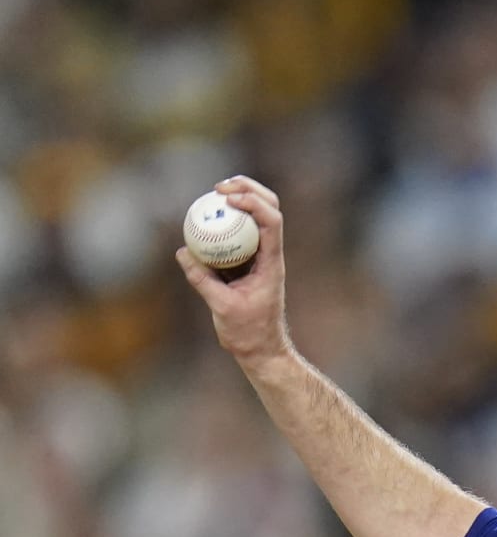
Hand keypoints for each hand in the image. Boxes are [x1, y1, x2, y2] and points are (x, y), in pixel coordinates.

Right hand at [175, 176, 288, 366]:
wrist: (261, 349)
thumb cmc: (248, 333)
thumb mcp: (222, 307)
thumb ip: (202, 279)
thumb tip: (184, 251)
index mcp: (272, 263)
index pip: (272, 222)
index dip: (253, 202)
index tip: (227, 197)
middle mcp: (270, 255)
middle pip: (270, 209)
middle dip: (249, 189)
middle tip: (219, 187)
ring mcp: (261, 258)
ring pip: (257, 218)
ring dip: (240, 199)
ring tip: (214, 192)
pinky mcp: (248, 264)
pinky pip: (238, 235)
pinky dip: (225, 222)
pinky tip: (205, 217)